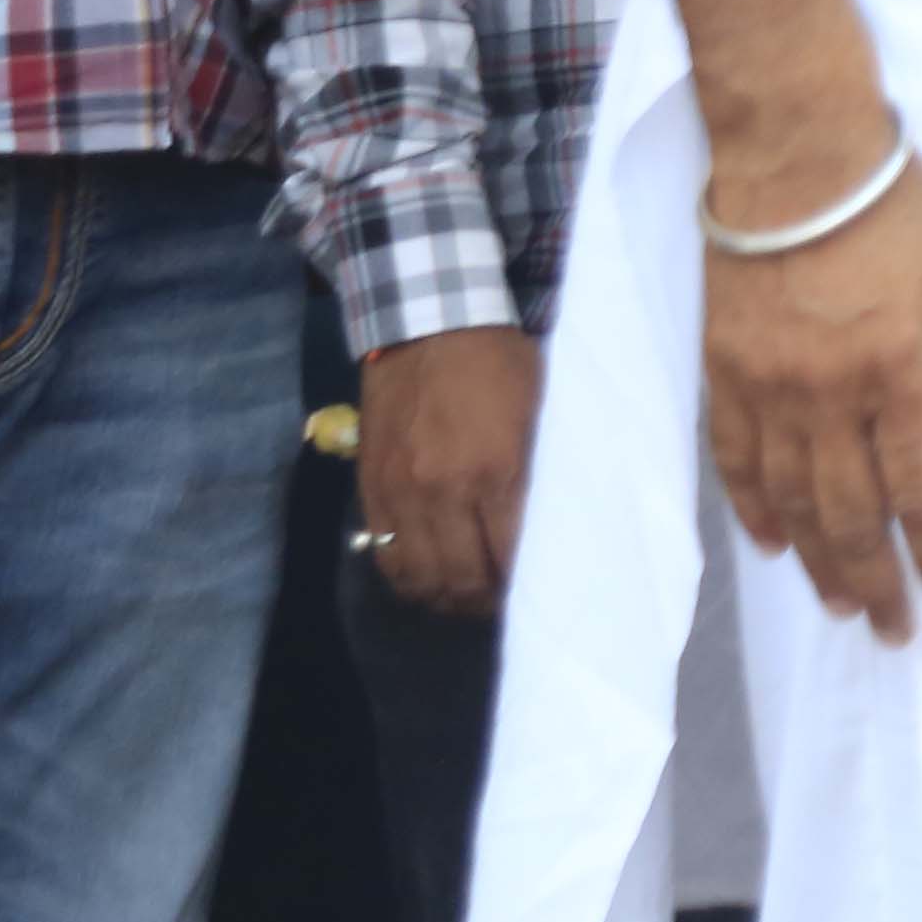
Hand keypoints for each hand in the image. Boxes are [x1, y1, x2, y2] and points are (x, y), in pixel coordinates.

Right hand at [357, 326, 543, 617]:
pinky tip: (431, 575)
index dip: (526, 584)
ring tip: (469, 592)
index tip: (539, 589)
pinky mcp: (370, 490)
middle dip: (488, 600)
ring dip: (447, 598)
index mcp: (495, 470)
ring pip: (420, 579)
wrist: (426, 322)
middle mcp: (443, 491)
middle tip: (505, 598)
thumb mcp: (538, 410)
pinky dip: (410, 577)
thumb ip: (538, 472)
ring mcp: (400, 494)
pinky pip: (384, 556)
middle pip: (463, 580)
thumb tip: (551, 528)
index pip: (511, 556)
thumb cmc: (498, 360)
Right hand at [699, 143, 921, 644]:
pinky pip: (739, 462)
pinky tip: (776, 545)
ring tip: (841, 604)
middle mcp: (833, 394)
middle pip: (855, 515)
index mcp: (902, 371)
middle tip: (892, 631)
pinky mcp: (725, 374)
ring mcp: (771, 388)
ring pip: (794, 501)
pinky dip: (756, 510)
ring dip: (820, 563)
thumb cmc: (893, 211)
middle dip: (878, 581)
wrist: (793, 155)